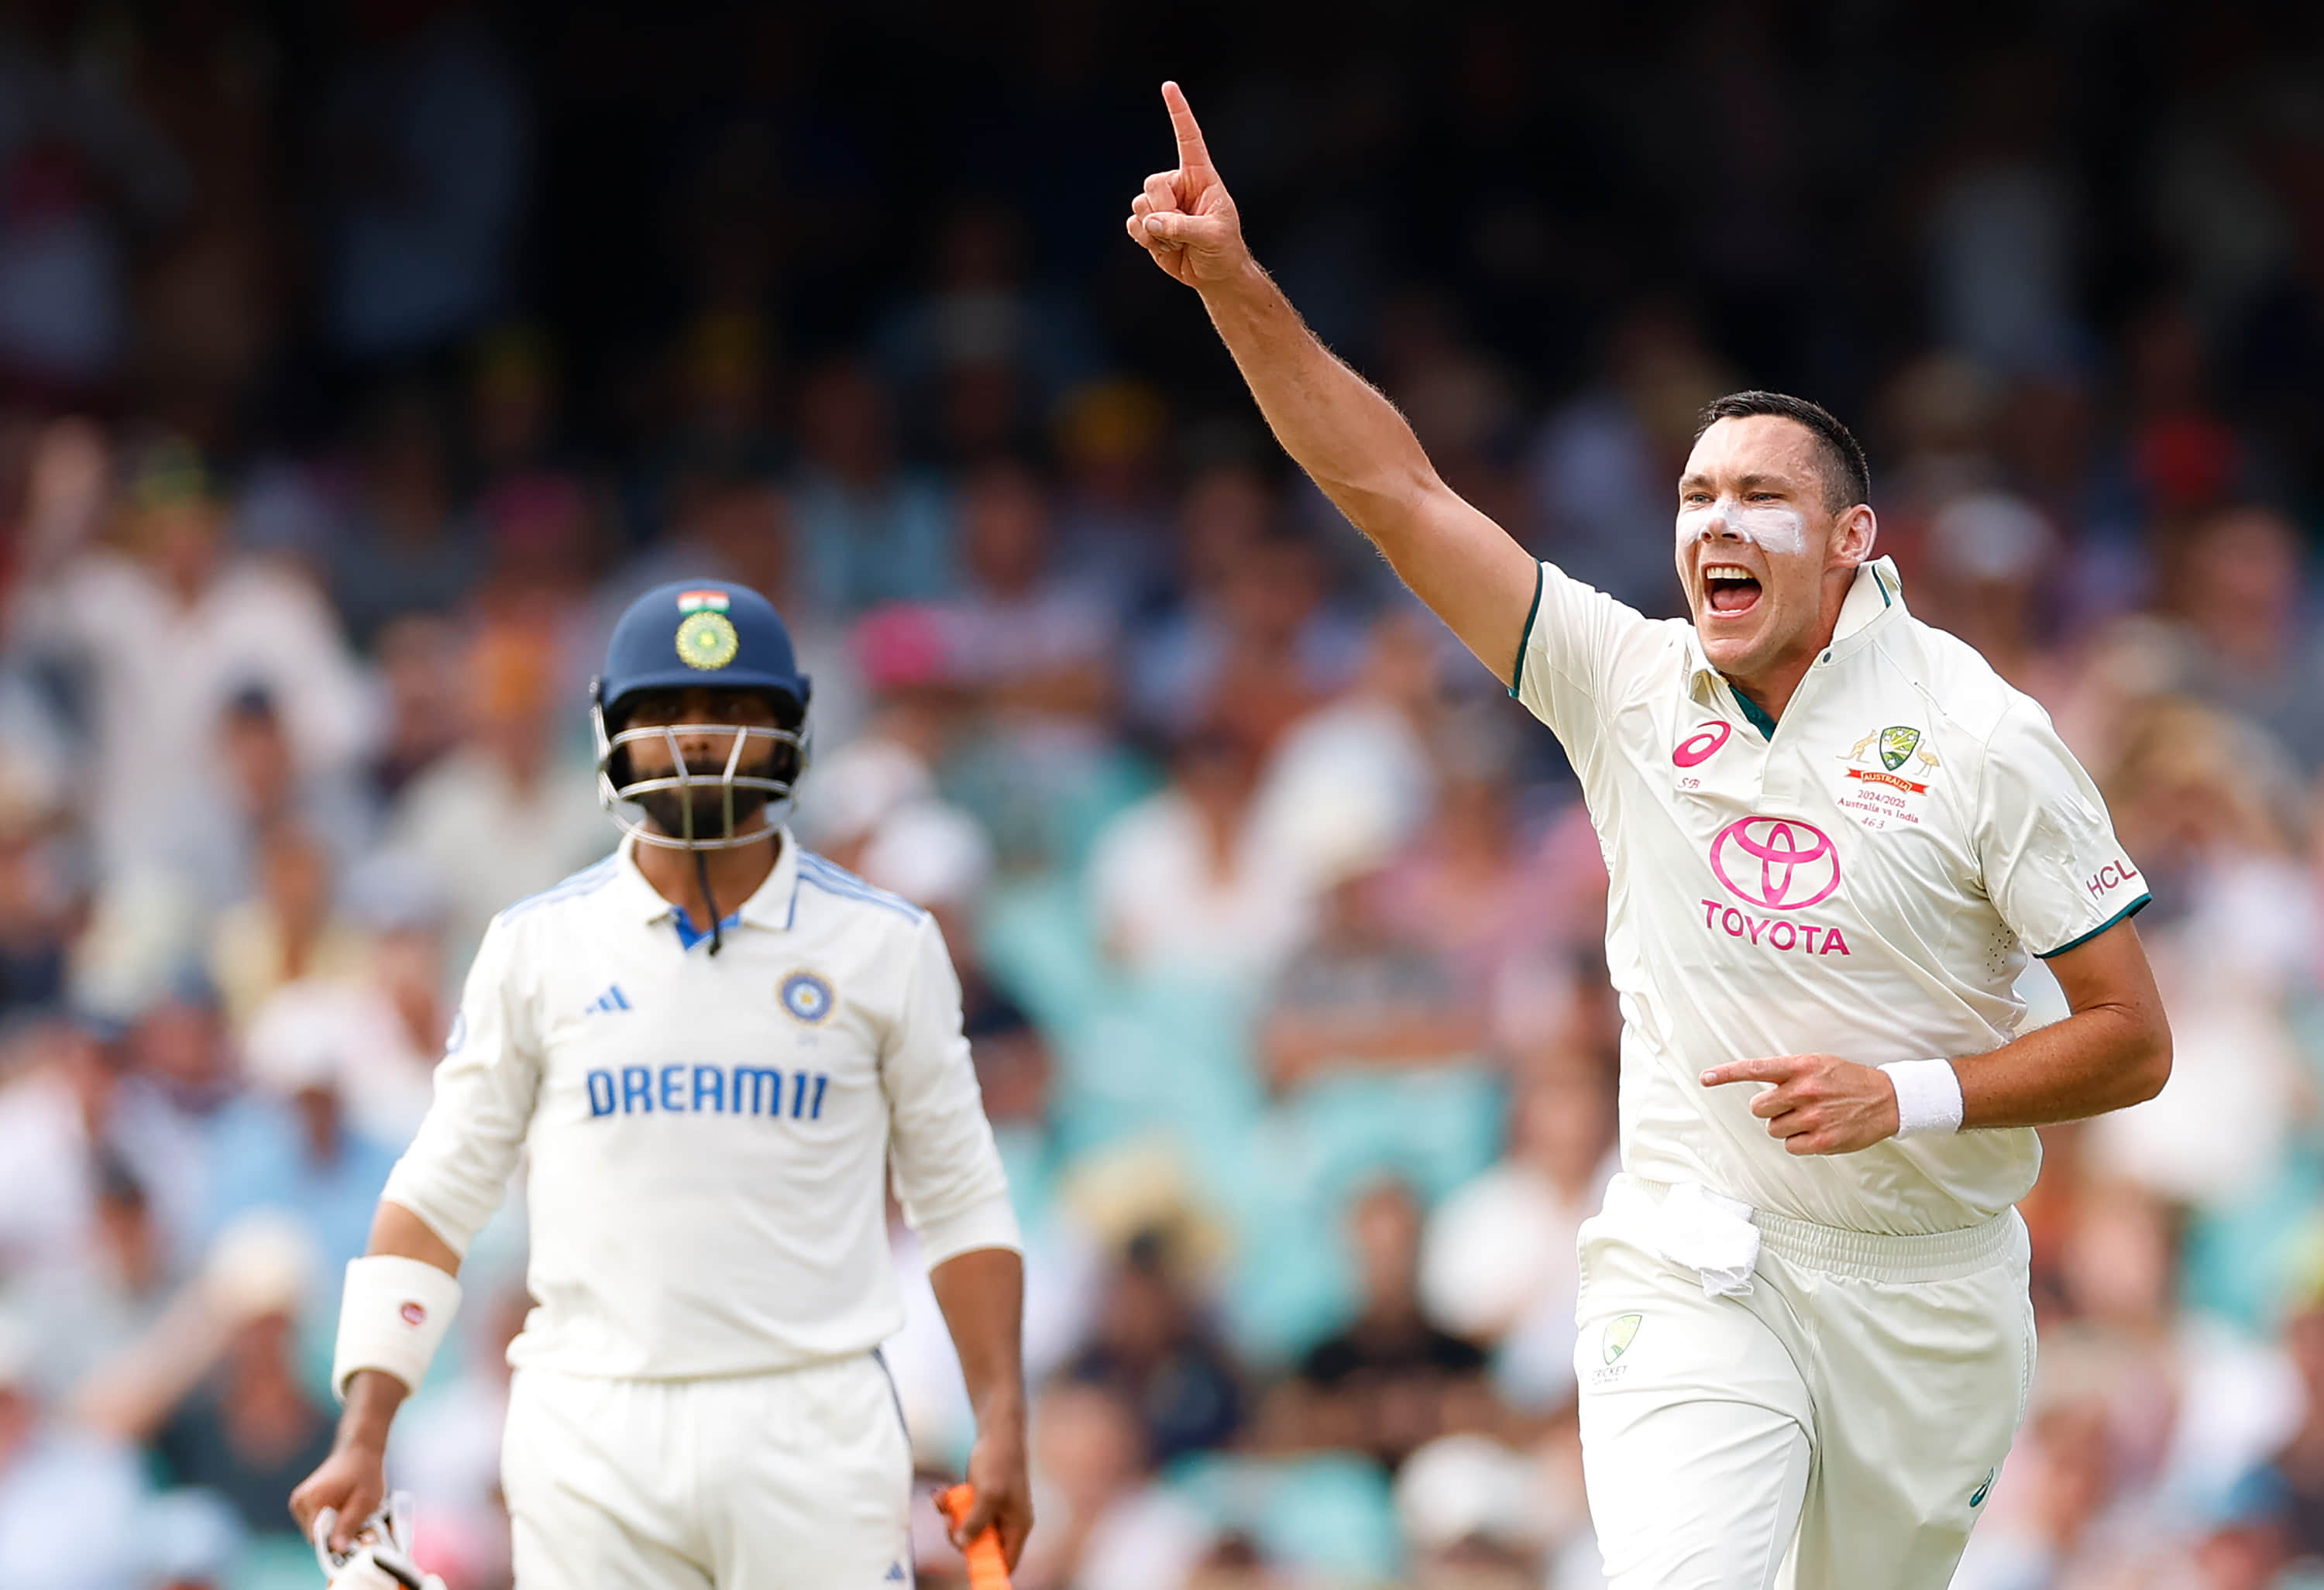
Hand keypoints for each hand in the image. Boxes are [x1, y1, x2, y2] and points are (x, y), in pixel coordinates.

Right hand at [288, 1430, 386, 1551]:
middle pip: (315, 1536)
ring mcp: (298, 1501)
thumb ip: (349, 1525)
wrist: (358, 1450)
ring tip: (350, 1510)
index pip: (317, 1539)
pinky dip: (329, 1520)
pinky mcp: (301, 1501)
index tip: (354, 1536)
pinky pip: (314, 1521)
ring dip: (333, 1527)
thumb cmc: (365, 1473)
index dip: (336, 1542)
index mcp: (312, 1500)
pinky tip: (342, 1507)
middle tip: (356, 1521)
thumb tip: (336, 1549)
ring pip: (315, 1530)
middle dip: (336, 1534)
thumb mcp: (365, 1501)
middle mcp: (299, 1502)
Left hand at [952, 1424, 1033, 1569]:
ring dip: (951, 1516)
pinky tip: (942, 1492)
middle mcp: (1007, 1521)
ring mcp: (992, 1510)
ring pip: (967, 1528)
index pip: (1007, 1561)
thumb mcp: (987, 1495)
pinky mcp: (980, 1499)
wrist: (997, 1432)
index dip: (990, 1569)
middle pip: (982, 1547)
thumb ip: (976, 1522)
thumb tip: (962, 1544)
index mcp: (1017, 1525)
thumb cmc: (999, 1462)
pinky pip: (962, 1511)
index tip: (969, 1570)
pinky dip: (949, 1504)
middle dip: (961, 1536)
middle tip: (950, 1524)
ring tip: (943, 1499)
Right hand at [1124, 81, 1249, 288]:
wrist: (1214, 275)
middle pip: (1152, 183)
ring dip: (1156, 231)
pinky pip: (1132, 225)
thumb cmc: (1223, 249)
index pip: (1188, 138)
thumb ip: (1182, 227)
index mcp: (1200, 176)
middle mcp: (1178, 184)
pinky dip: (1145, 240)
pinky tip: (1164, 248)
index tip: (1169, 86)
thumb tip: (1150, 223)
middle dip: (1163, 211)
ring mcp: (1161, 204)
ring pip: (1139, 205)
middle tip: (1183, 231)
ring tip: (1178, 242)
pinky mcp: (1148, 224)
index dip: (1178, 112)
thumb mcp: (1213, 236)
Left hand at [1699, 1053, 1900, 1154]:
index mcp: (1801, 1067)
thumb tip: (1758, 1084)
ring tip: (1811, 1117)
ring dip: (1786, 1126)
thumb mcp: (1818, 1064)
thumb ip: (1788, 1073)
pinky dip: (1799, 1142)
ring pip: (1773, 1129)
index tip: (1705, 1078)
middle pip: (1758, 1108)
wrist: (1888, 1099)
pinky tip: (1817, 1131)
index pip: (1755, 1068)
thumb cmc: (1847, 1081)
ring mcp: (1813, 1117)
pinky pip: (1790, 1146)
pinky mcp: (1823, 1140)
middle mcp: (1804, 1090)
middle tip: (1793, 1105)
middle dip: (1770, 1109)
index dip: (1726, 1074)